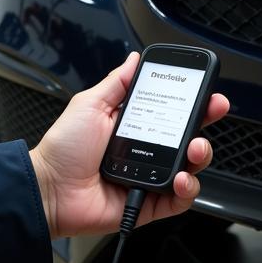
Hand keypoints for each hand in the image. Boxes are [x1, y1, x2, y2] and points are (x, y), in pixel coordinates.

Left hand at [29, 52, 229, 239]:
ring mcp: (150, 176)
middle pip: (188, 136)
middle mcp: (146, 150)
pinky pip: (180, 199)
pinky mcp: (150, 202)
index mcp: (134, 125)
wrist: (49, 188)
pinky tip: (180, 178)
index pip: (173, 111)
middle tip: (213, 110)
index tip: (206, 90)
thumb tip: (134, 60)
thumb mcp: (90, 104)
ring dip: (201, 154)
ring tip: (194, 148)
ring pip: (191, 167)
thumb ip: (117, 83)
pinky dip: (187, 188)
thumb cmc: (63, 148)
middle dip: (206, 121)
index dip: (193, 101)